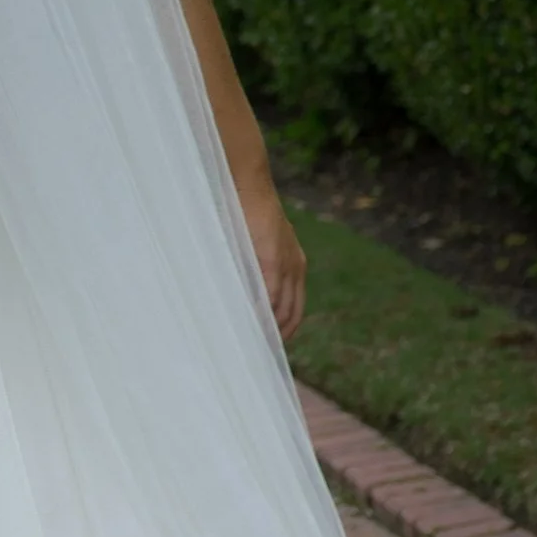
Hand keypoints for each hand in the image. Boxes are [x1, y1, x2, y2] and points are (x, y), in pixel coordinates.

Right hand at [245, 187, 307, 344]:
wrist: (247, 182)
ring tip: (252, 345)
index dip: (285, 328)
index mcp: (294, 263)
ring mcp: (286, 264)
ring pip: (282, 309)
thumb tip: (241, 290)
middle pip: (292, 313)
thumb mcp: (255, 242)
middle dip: (279, 335)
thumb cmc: (243, 209)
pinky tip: (251, 325)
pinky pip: (271, 296)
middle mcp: (296, 267)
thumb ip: (254, 266)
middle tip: (261, 353)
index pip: (295, 307)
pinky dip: (262, 314)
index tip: (272, 345)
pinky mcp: (273, 259)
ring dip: (269, 328)